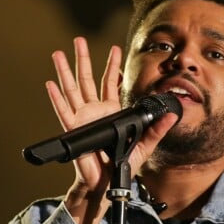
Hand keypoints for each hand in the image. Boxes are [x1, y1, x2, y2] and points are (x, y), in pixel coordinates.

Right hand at [46, 37, 176, 223]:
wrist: (107, 182)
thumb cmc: (123, 165)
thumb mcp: (144, 145)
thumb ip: (157, 129)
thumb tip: (172, 115)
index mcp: (112, 113)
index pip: (111, 84)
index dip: (112, 67)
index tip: (115, 50)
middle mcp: (95, 112)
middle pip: (87, 79)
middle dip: (83, 59)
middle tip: (79, 40)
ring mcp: (83, 119)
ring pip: (72, 90)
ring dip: (65, 72)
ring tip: (59, 53)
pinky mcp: (74, 130)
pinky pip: (63, 111)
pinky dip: (56, 97)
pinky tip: (50, 84)